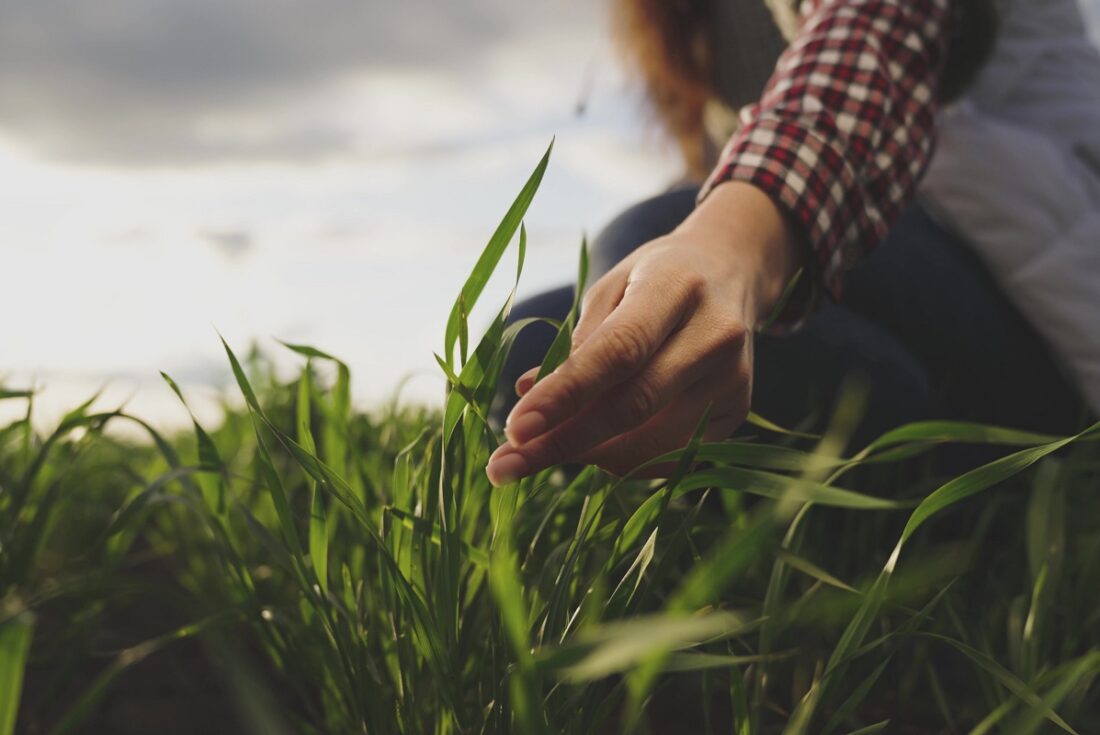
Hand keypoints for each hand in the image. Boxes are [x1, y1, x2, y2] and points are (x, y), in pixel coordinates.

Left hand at [485, 182, 801, 485]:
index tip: (514, 428)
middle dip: (562, 442)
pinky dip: (622, 460)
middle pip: (633, 406)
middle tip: (504, 466)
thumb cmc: (654, 278)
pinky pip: (671, 456)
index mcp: (676, 287)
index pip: (617, 352)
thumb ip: (576, 343)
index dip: (563, 395)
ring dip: (587, 456)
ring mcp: (733, 379)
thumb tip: (528, 399)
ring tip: (542, 450)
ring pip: (650, 443)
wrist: (731, 272)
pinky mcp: (739, 411)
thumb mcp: (611, 286)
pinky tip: (592, 446)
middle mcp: (715, 336)